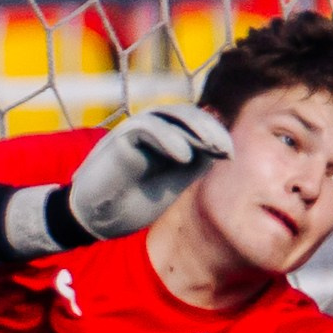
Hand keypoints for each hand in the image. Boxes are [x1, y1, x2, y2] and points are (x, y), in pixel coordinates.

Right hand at [70, 104, 234, 239]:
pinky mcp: (120, 139)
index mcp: (167, 136)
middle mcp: (152, 128)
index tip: (230, 155)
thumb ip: (197, 163)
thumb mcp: (176, 181)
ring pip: (169, 116)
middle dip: (210, 129)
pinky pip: (146, 128)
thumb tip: (221, 147)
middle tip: (226, 150)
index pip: (195, 123)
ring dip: (195, 129)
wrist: (102, 218)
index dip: (215, 133)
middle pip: (185, 114)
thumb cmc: (137, 200)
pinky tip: (184, 156)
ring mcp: (135, 130)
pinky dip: (167, 139)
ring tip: (213, 148)